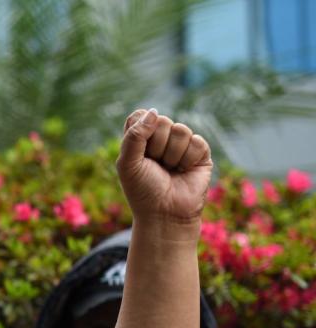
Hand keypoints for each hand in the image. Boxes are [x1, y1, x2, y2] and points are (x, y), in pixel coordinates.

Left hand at [116, 109, 212, 233]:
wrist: (165, 214)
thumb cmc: (142, 191)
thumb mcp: (128, 164)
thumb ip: (134, 136)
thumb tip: (154, 111)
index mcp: (140, 138)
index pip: (140, 115)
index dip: (141, 129)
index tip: (139, 151)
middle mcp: (161, 138)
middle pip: (161, 120)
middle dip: (156, 146)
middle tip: (155, 165)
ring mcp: (181, 144)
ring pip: (180, 130)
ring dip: (172, 155)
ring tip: (169, 170)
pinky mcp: (200, 153)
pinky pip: (197, 142)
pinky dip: (187, 160)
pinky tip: (184, 172)